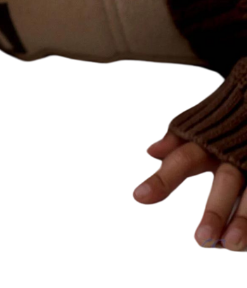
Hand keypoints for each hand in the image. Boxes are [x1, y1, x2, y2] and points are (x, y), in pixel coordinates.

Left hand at [132, 132, 245, 250]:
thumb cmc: (224, 129)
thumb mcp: (200, 127)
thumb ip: (176, 140)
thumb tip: (150, 151)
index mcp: (211, 141)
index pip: (184, 159)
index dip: (164, 178)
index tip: (138, 197)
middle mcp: (236, 156)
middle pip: (227, 183)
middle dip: (215, 211)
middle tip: (199, 241)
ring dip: (242, 223)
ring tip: (229, 246)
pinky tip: (245, 244)